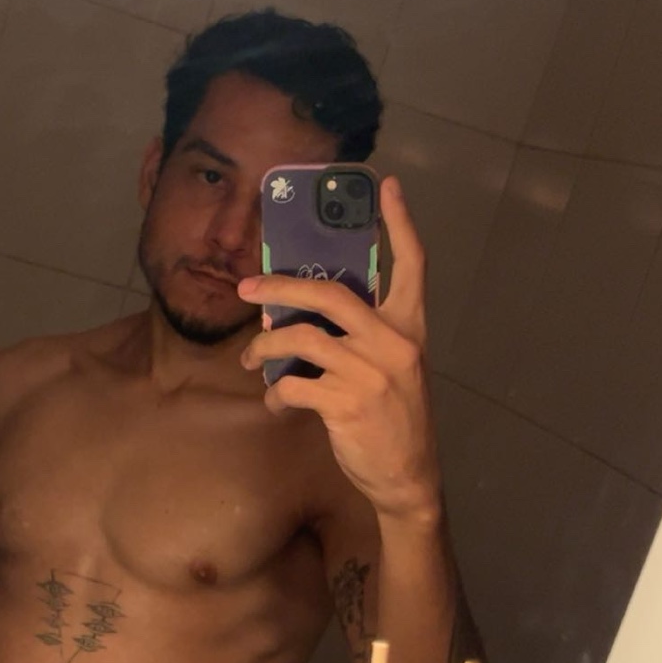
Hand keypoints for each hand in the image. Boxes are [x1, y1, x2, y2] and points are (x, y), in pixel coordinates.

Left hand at [238, 176, 441, 525]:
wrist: (407, 476)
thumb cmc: (393, 419)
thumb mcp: (393, 369)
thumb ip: (360, 339)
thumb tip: (298, 318)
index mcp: (409, 328)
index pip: (413, 265)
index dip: (401, 224)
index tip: (388, 186)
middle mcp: (394, 343)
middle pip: (330, 293)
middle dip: (280, 285)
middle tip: (248, 287)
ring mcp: (371, 373)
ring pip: (301, 339)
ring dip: (264, 347)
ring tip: (248, 359)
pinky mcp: (347, 404)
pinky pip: (294, 385)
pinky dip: (275, 393)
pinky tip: (274, 403)